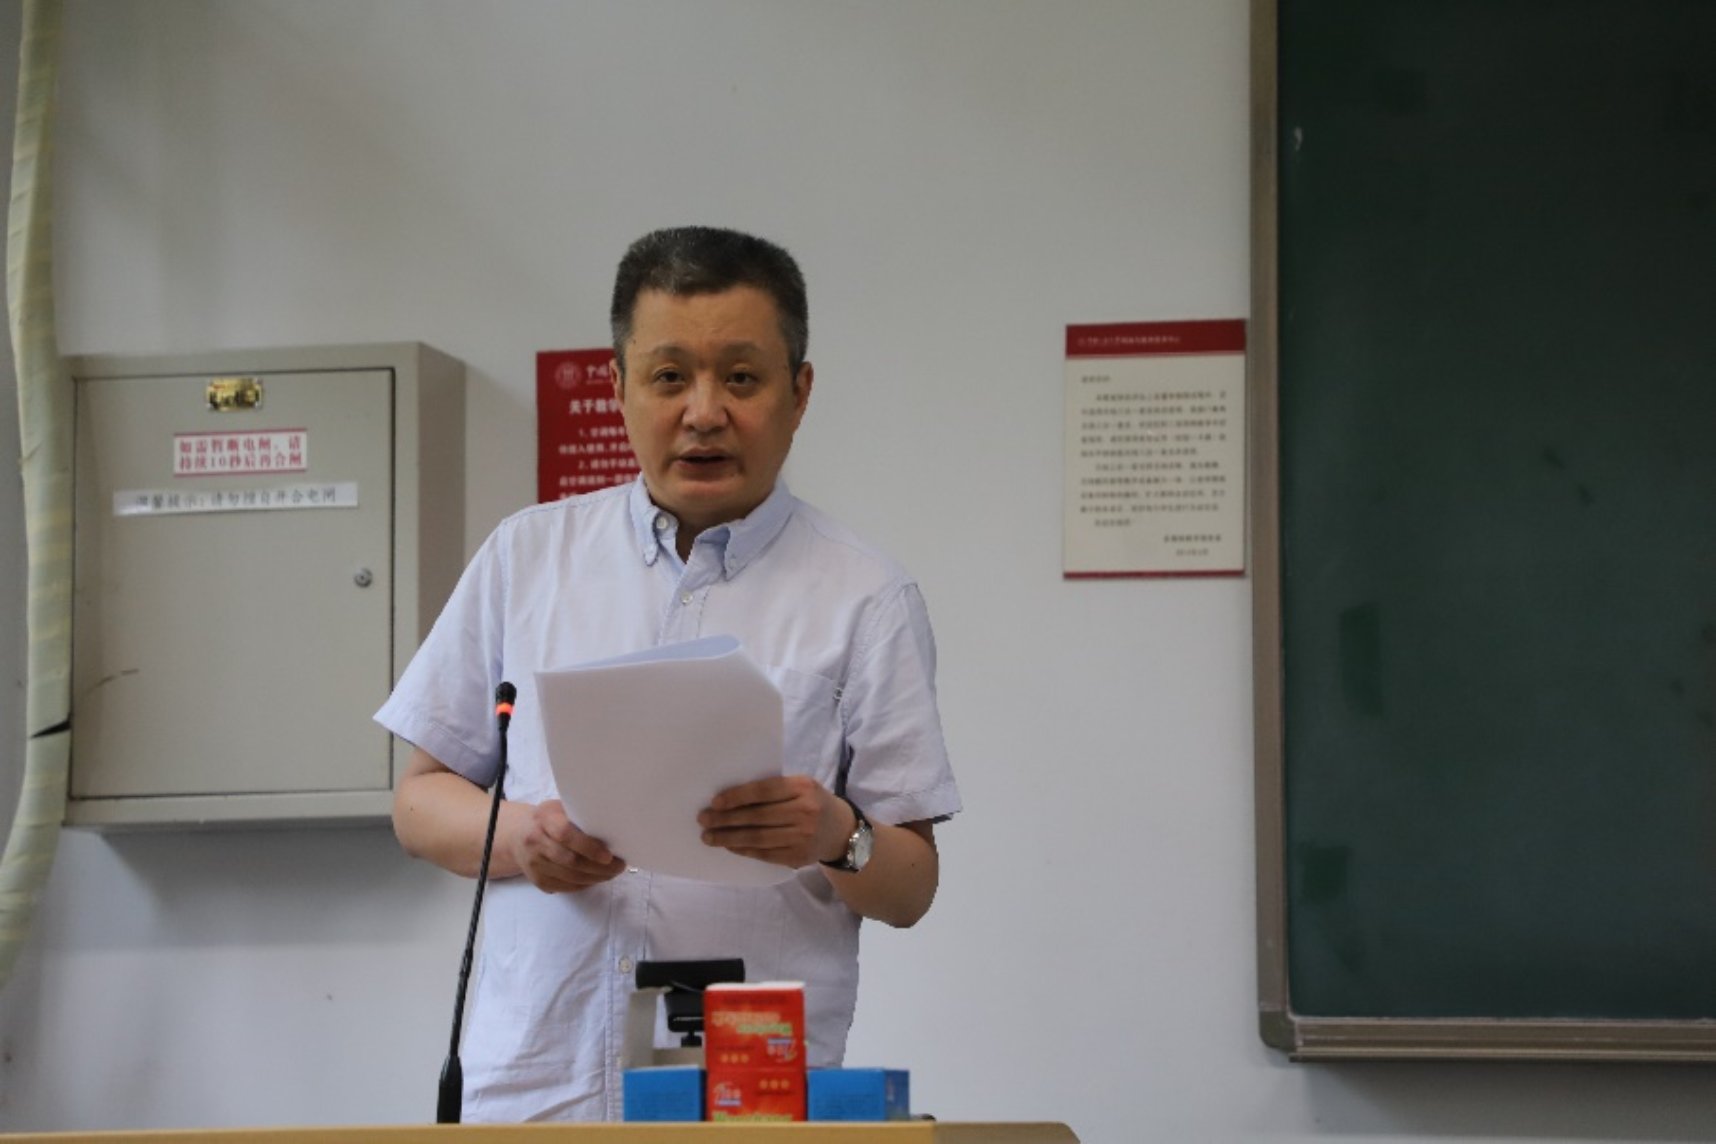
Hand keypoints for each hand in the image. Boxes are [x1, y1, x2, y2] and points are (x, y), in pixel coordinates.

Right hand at [508, 799, 626, 892]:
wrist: (518, 835)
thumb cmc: (549, 819)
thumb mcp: (561, 809)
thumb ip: (580, 817)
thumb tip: (613, 830)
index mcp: (544, 819)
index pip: (566, 834)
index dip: (589, 847)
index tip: (609, 856)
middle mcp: (535, 842)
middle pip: (571, 861)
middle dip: (599, 868)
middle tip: (619, 867)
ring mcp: (534, 864)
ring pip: (570, 877)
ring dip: (596, 878)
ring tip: (612, 873)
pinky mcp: (537, 881)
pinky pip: (565, 887)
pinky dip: (584, 885)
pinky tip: (596, 879)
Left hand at [698, 776, 850, 868]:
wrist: (841, 830)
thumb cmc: (812, 802)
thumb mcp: (800, 787)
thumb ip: (774, 790)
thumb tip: (731, 798)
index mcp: (803, 788)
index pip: (764, 791)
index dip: (737, 797)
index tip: (715, 802)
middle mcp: (804, 812)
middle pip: (757, 817)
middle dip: (726, 819)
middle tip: (704, 820)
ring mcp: (802, 837)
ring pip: (758, 838)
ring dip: (729, 838)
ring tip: (710, 837)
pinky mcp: (798, 856)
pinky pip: (764, 853)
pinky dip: (744, 850)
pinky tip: (730, 846)